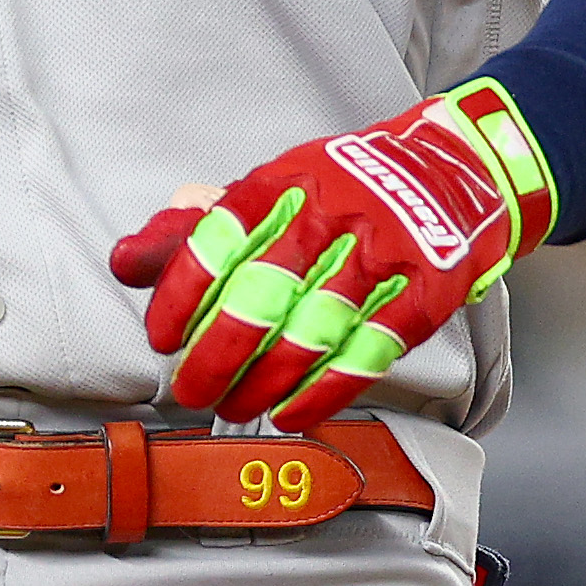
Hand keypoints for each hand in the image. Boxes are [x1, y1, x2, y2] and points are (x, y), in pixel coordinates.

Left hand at [108, 80, 555, 430]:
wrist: (459, 172)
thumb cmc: (348, 188)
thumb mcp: (274, 187)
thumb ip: (197, 225)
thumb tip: (125, 261)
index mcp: (284, 182)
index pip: (218, 238)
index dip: (183, 292)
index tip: (161, 337)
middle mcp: (333, 212)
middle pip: (262, 292)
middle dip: (217, 353)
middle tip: (190, 389)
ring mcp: (385, 251)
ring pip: (313, 329)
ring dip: (266, 381)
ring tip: (236, 407)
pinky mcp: (428, 290)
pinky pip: (369, 351)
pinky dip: (326, 390)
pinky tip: (293, 412)